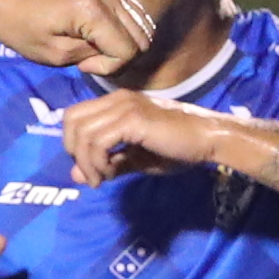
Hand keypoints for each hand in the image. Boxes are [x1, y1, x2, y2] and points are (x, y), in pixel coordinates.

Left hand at [0, 0, 150, 72]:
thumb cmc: (19, 26)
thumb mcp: (55, 54)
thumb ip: (92, 56)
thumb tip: (113, 54)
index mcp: (93, 9)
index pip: (128, 50)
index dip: (109, 67)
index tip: (83, 65)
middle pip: (142, 36)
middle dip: (119, 55)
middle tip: (88, 58)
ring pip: (140, 23)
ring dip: (120, 41)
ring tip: (89, 46)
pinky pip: (128, 10)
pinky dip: (118, 27)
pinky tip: (92, 32)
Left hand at [53, 84, 223, 182]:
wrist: (207, 141)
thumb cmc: (177, 149)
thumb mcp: (135, 159)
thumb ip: (106, 164)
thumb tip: (75, 175)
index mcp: (115, 103)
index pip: (74, 116)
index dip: (72, 143)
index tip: (89, 167)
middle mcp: (116, 99)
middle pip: (71, 121)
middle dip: (74, 152)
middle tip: (92, 175)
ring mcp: (124, 107)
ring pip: (83, 133)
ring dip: (87, 162)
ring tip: (102, 178)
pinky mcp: (133, 120)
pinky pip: (99, 142)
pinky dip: (98, 162)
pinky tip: (111, 173)